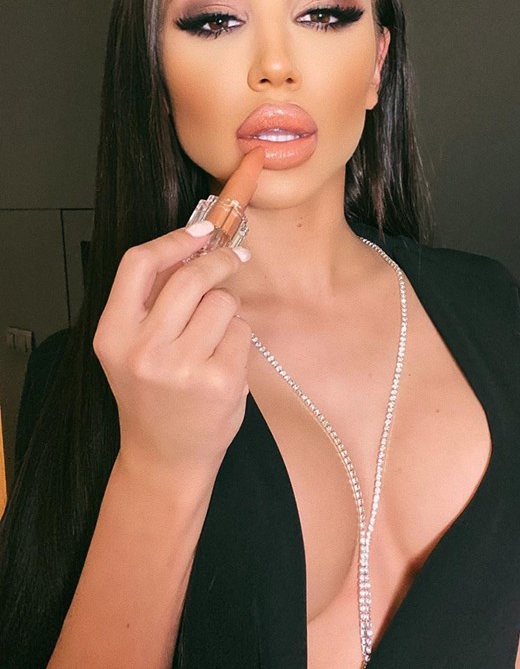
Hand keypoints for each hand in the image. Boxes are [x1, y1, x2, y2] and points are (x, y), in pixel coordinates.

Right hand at [93, 222, 250, 479]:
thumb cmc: (154, 395)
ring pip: (223, 302)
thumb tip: (194, 243)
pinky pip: (241, 332)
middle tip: (234, 256)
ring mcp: (182, 367)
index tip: (203, 227)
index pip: (140, 264)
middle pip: (190, 277)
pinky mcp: (219, 381)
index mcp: (114, 334)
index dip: (176, 239)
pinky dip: (237, 339)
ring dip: (226, 310)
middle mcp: (143, 350)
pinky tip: (223, 363)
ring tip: (213, 339)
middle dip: (219, 260)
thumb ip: (153, 299)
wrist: (165, 456)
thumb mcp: (133, 347)